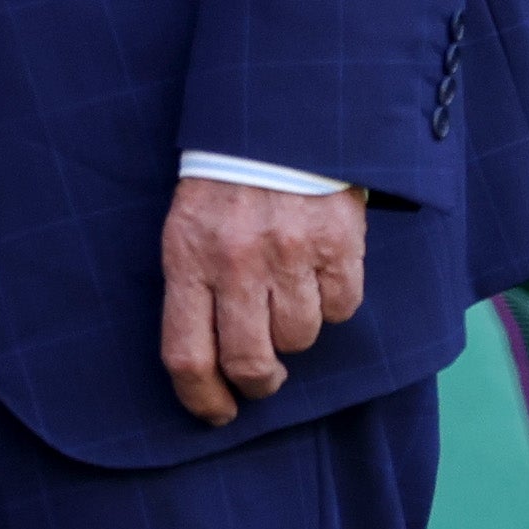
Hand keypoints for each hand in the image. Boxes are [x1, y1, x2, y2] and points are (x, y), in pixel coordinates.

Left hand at [156, 178, 366, 425]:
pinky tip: (321, 275)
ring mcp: (291, 252)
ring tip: (290, 300)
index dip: (202, 399)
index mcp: (190, 258)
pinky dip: (334, 303)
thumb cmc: (226, 184)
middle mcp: (238, 260)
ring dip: (296, 334)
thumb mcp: (187, 229)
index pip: (187, 355)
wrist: (279, 116)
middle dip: (258, 382)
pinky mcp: (338, 242)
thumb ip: (192, 289)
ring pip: (299, 338)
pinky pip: (341, 308)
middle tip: (264, 377)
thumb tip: (209, 365)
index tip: (218, 412)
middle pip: (249, 361)